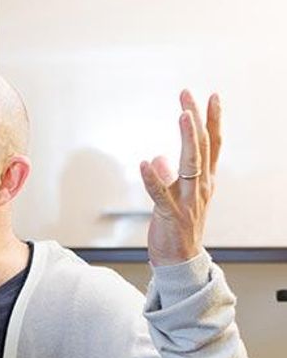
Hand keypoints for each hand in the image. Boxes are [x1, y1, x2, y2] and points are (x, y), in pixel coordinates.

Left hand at [141, 90, 220, 265]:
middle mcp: (200, 188)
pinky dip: (153, 178)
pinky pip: (161, 194)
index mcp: (204, 182)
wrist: (179, 262)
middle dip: (196, 119)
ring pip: (191, 165)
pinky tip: (145, 163)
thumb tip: (158, 159)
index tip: (212, 96)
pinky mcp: (171, 215)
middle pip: (202, 147)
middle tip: (188, 95)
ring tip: (183, 116)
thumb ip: (169, 177)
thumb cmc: (177, 229)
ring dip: (187, 139)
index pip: (212, 145)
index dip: (212, 120)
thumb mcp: (175, 198)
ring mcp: (188, 201)